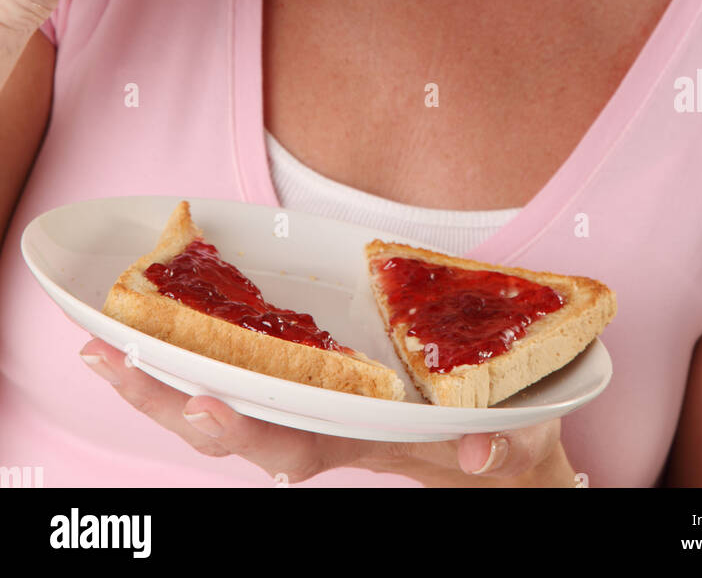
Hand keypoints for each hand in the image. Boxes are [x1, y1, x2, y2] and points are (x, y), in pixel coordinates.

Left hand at [80, 337, 576, 487]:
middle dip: (169, 402)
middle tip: (109, 362)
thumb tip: (476, 454)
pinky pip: (254, 366)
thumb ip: (503, 449)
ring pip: (233, 395)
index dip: (246, 431)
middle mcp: (329, 427)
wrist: (511, 458)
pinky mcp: (325, 373)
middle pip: (235, 426)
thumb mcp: (520, 450)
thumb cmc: (511, 451)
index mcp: (366, 444)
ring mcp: (322, 400)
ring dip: (167, 376)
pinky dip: (204, 346)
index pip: (295, 445)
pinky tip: (165, 318)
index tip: (207, 404)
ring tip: (106, 344)